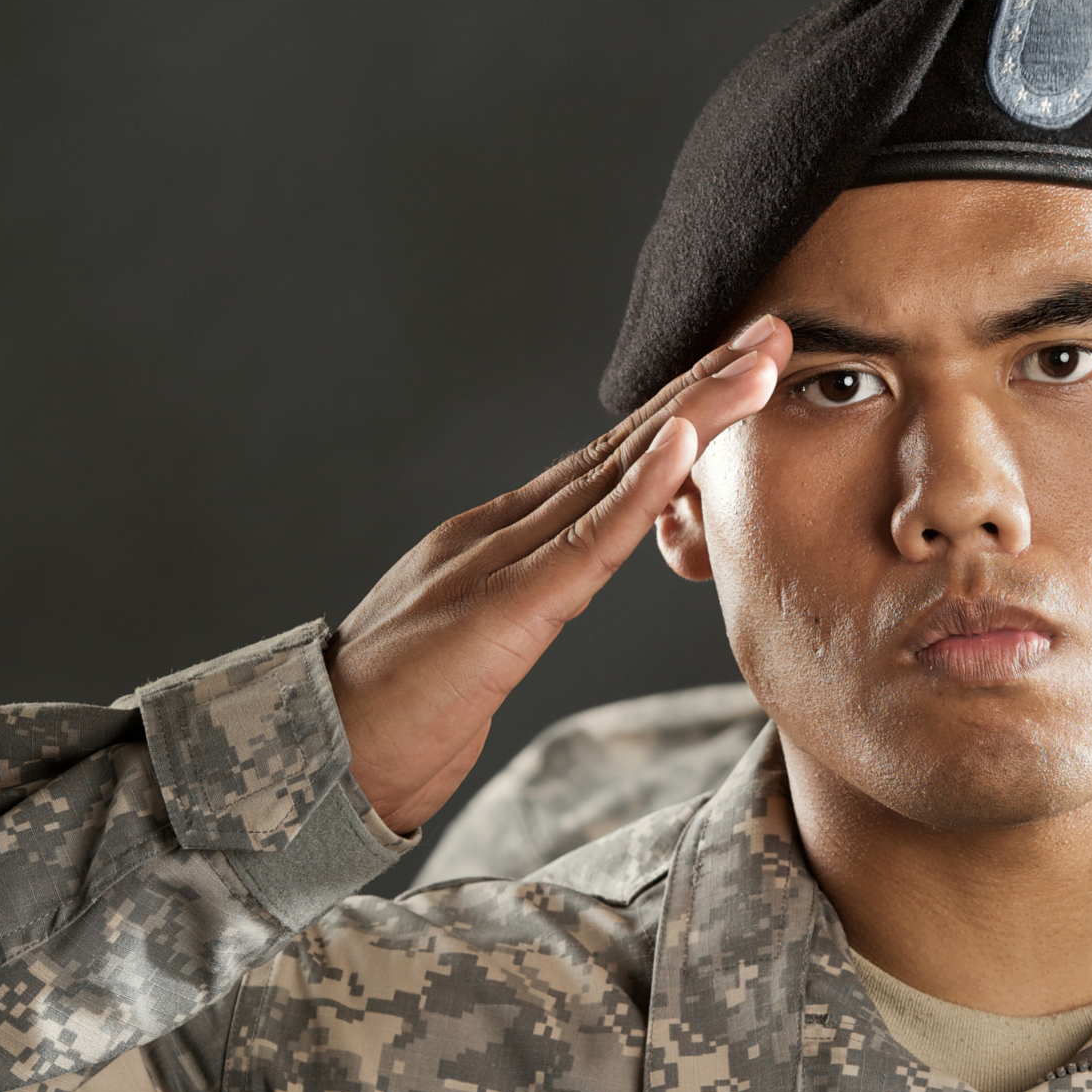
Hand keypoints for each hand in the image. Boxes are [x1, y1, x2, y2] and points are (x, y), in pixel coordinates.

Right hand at [331, 317, 792, 832]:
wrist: (318, 760)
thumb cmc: (398, 717)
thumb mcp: (482, 644)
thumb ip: (529, 601)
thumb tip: (574, 580)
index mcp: (497, 536)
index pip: (607, 462)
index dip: (680, 409)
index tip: (743, 366)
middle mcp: (499, 529)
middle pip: (621, 446)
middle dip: (702, 385)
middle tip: (774, 332)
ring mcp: (497, 560)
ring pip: (615, 474)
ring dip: (694, 414)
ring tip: (758, 365)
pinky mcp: (504, 609)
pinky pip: (587, 541)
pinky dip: (641, 488)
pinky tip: (685, 441)